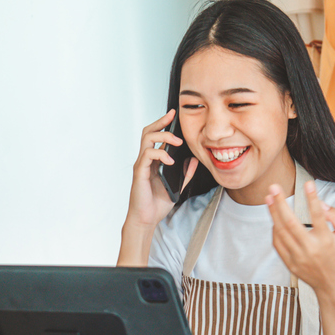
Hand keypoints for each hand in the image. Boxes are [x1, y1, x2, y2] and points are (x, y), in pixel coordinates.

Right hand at [124, 109, 197, 229]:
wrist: (146, 219)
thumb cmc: (157, 203)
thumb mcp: (177, 186)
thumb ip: (186, 173)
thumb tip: (194, 160)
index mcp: (154, 161)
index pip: (156, 136)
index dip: (163, 124)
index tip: (174, 115)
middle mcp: (146, 159)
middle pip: (148, 132)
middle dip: (160, 122)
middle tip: (172, 117)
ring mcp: (142, 164)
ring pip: (147, 139)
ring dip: (162, 136)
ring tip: (176, 141)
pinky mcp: (140, 172)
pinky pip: (148, 155)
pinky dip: (160, 154)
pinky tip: (170, 161)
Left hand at [265, 181, 334, 298]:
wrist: (334, 285)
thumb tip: (321, 204)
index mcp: (326, 241)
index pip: (319, 216)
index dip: (313, 199)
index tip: (308, 184)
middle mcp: (310, 249)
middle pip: (291, 223)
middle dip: (280, 203)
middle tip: (274, 187)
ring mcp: (298, 257)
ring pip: (280, 232)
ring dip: (273, 213)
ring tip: (269, 198)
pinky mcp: (290, 263)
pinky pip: (277, 243)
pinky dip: (275, 230)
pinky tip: (274, 218)